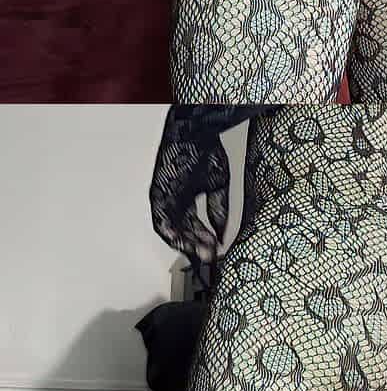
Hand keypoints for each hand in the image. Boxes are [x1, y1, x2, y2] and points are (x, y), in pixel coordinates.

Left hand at [150, 115, 228, 264]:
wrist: (198, 132)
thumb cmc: (208, 152)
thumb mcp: (220, 187)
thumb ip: (219, 212)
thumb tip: (223, 234)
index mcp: (188, 198)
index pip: (194, 225)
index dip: (204, 240)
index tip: (215, 251)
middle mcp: (175, 200)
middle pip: (183, 230)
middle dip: (196, 245)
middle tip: (208, 257)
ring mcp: (165, 197)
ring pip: (170, 228)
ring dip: (183, 242)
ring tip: (195, 253)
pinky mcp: (158, 193)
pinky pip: (160, 218)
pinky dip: (169, 231)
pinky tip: (179, 241)